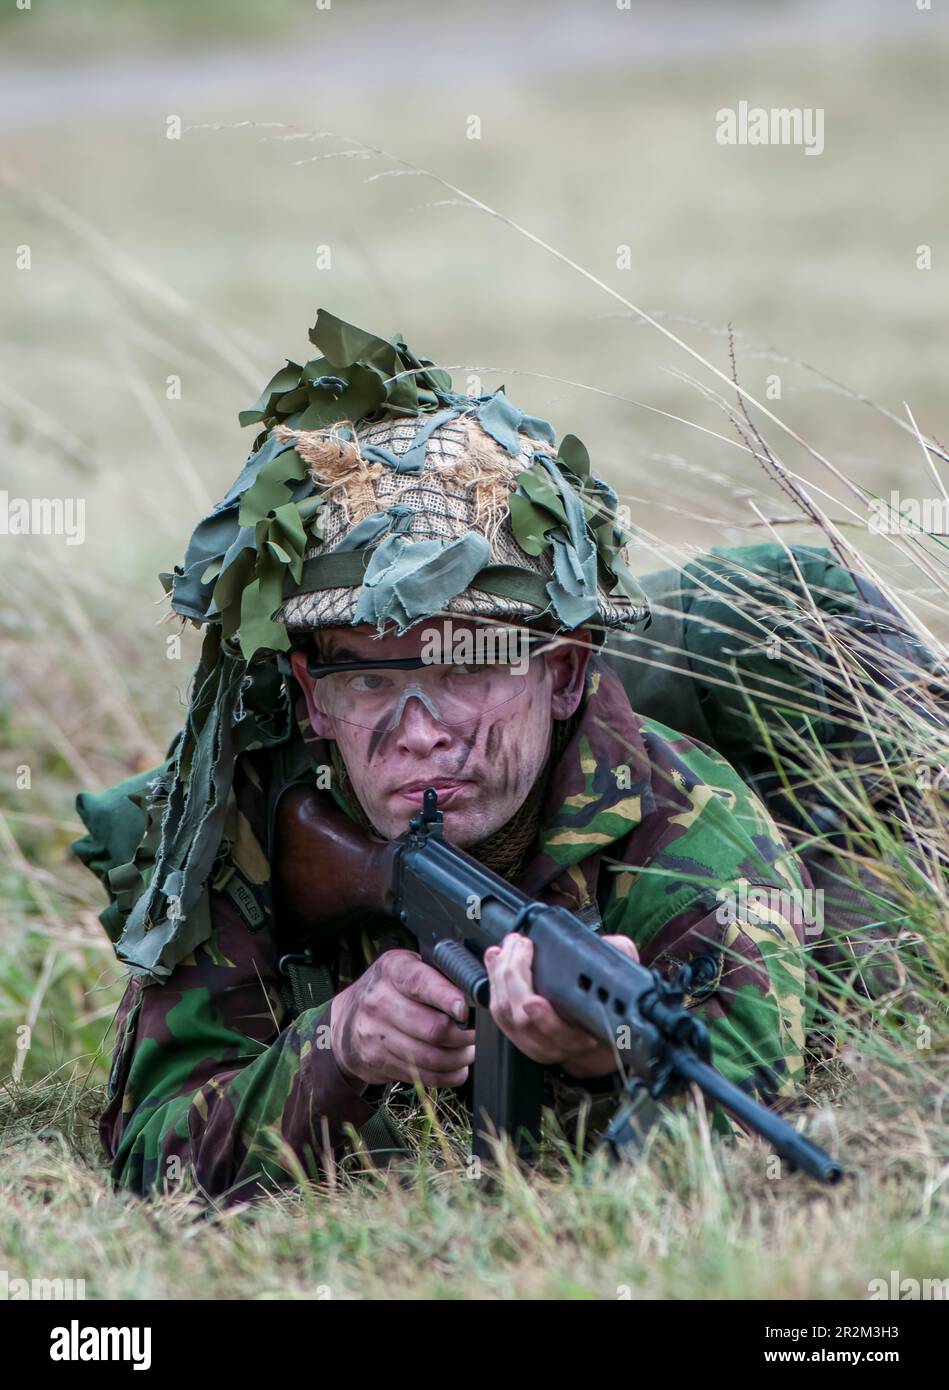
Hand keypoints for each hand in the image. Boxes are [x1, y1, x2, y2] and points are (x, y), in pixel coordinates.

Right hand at [329, 949, 475, 1089]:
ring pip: (431, 1057)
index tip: (466, 1011)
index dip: (447, 998)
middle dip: (464, 1036)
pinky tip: (457, 1068)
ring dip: (459, 1058)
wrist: (346, 1020)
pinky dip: (447, 1076)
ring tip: (469, 1051)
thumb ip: (436, 975)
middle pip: (433, 1028)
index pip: (421, 984)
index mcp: (392, 970)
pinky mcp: (377, 1062)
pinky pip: (422, 1076)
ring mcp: (375, 1034)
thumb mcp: (405, 968)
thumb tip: (476, 990)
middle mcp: (379, 1001)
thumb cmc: (389, 989)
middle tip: (477, 1035)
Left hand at [484, 933, 639, 1078]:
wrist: (597, 1033)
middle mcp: (557, 1046)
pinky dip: (493, 981)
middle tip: (522, 944)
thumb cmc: (608, 1002)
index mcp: (586, 1037)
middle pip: (524, 1020)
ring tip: (509, 945)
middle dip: (516, 977)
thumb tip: (610, 945)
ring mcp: (533, 1043)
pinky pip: (497, 1011)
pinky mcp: (516, 1035)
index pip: (562, 1035)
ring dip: (501, 975)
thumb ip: (621, 961)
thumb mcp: (625, 980)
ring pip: (507, 1014)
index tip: (534, 1001)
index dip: (545, 1021)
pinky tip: (495, 958)